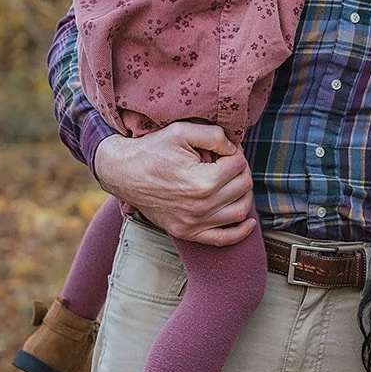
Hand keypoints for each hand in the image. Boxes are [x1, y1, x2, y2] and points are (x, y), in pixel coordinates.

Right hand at [93, 123, 256, 243]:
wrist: (122, 173)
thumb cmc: (151, 150)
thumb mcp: (181, 131)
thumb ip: (214, 135)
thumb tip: (234, 148)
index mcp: (202, 181)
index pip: (238, 165)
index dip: (235, 152)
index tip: (224, 149)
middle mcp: (201, 206)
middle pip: (243, 187)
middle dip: (241, 170)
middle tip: (228, 162)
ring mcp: (194, 223)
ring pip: (240, 211)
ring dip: (244, 194)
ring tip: (233, 181)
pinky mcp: (187, 233)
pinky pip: (223, 239)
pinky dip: (241, 232)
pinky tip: (247, 220)